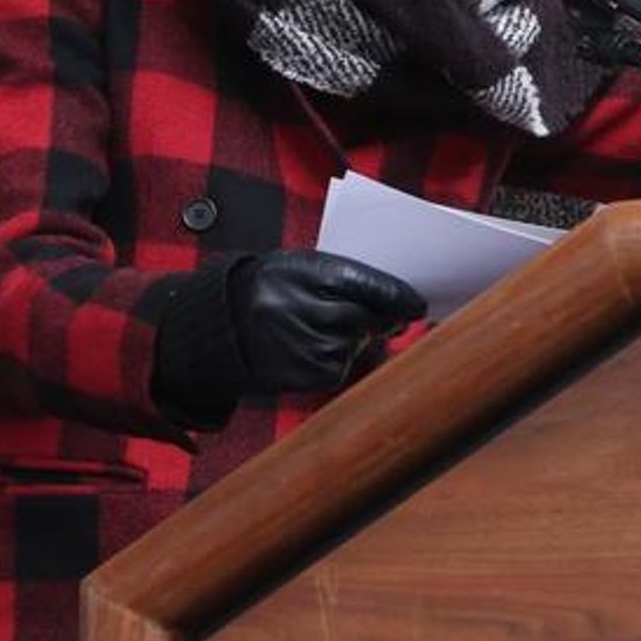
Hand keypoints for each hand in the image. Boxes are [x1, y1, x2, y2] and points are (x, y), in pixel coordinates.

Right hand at [228, 250, 425, 393]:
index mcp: (303, 272)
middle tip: (388, 319)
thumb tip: (400, 309)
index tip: (418, 306)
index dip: (398, 297)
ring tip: (327, 329)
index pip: (367, 285)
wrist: (222, 322)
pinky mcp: (301, 373)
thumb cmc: (272, 288)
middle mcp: (300, 308)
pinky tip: (317, 348)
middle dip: (382, 320)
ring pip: (356, 346)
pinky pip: (339, 369)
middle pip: (366, 319)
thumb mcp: (303, 267)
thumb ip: (348, 280)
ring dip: (357, 341)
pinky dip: (339, 361)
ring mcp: (300, 344)